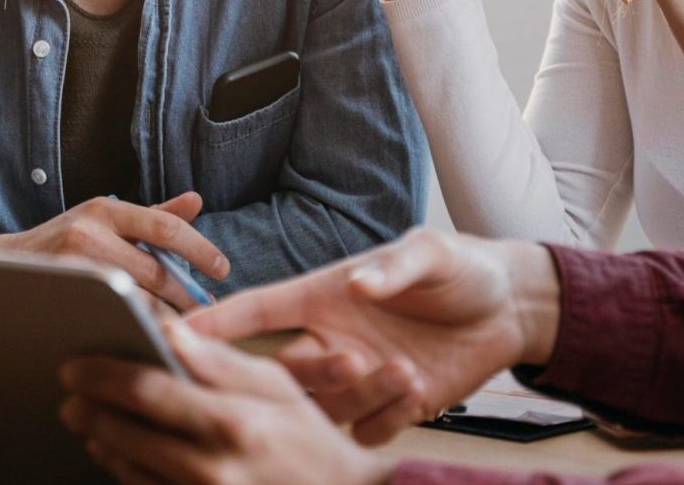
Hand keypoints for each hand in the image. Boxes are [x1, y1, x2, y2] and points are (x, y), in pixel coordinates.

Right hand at [0, 193, 230, 310]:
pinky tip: (149, 337)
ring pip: (136, 301)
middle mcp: (89, 231)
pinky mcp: (60, 294)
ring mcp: (72, 266)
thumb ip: (152, 216)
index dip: (200, 248)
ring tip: (186, 330)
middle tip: (207, 314)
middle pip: (156, 272)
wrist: (0, 264)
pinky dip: (135, 327)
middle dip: (186, 298)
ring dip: (165, 318)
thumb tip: (196, 201)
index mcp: (106, 209)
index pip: (165, 227)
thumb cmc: (63, 241)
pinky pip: (110, 316)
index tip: (223, 269)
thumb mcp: (104, 219)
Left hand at [60, 323, 391, 484]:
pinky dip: (124, 473)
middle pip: (126, 435)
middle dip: (89, 410)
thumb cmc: (309, 441)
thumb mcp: (278, 387)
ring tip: (87, 420)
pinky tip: (117, 454)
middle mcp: (212, 469)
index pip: (148, 391)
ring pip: (128, 471)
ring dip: (101, 442)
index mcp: (233, 423)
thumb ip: (218, 359)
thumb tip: (167, 329)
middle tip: (69, 393)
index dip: (102, 375)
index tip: (75, 364)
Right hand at [187, 228, 559, 443]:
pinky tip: (421, 390)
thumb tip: (359, 284)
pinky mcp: (390, 407)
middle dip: (306, 373)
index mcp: (324, 295)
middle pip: (283, 372)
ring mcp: (358, 378)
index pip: (258, 310)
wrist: (510, 308)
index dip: (216, 321)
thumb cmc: (460, 268)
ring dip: (358, 394)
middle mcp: (331, 339)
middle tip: (350, 359)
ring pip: (325, 406)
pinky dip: (388, 416)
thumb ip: (394, 267)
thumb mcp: (430, 252)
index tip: (173, 332)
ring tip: (405, 370)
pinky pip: (368, 430)